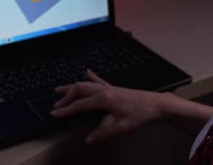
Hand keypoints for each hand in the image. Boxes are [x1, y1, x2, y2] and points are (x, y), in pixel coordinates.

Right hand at [51, 69, 166, 143]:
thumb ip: (104, 133)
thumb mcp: (123, 127)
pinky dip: (91, 77)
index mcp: (105, 99)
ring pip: (86, 84)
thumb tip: (88, 139)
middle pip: (80, 90)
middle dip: (66, 97)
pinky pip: (99, 81)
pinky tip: (87, 72)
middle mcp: (105, 91)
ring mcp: (110, 88)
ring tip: (60, 89)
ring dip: (73, 87)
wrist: (157, 104)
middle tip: (56, 105)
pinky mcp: (115, 88)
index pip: (80, 105)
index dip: (66, 110)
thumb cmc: (142, 115)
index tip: (55, 114)